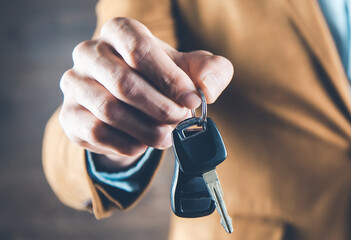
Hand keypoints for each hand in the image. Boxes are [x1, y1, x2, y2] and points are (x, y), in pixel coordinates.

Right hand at [59, 17, 233, 169]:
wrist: (135, 106)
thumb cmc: (165, 80)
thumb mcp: (194, 71)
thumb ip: (211, 71)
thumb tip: (206, 87)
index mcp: (120, 32)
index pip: (141, 50)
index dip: (170, 79)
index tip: (193, 100)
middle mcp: (90, 53)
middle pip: (124, 83)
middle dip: (161, 108)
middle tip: (181, 121)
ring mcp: (75, 84)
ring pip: (109, 110)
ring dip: (146, 129)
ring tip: (167, 135)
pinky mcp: (69, 115)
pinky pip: (96, 132)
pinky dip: (126, 144)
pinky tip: (142, 144)